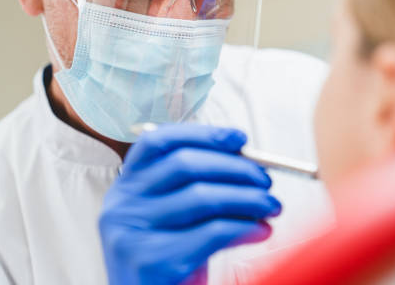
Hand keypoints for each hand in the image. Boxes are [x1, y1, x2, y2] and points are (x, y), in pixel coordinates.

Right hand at [99, 124, 280, 284]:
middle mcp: (122, 205)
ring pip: (203, 197)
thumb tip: (247, 160)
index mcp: (127, 185)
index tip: (240, 139)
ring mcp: (132, 233)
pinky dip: (245, 228)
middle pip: (185, 165)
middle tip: (266, 180)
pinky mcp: (152, 261)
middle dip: (235, 168)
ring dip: (248, 198)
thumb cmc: (171, 256)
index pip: (159, 141)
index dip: (202, 134)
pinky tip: (261, 231)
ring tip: (272, 206)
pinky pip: (212, 232)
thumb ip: (198, 185)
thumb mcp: (175, 215)